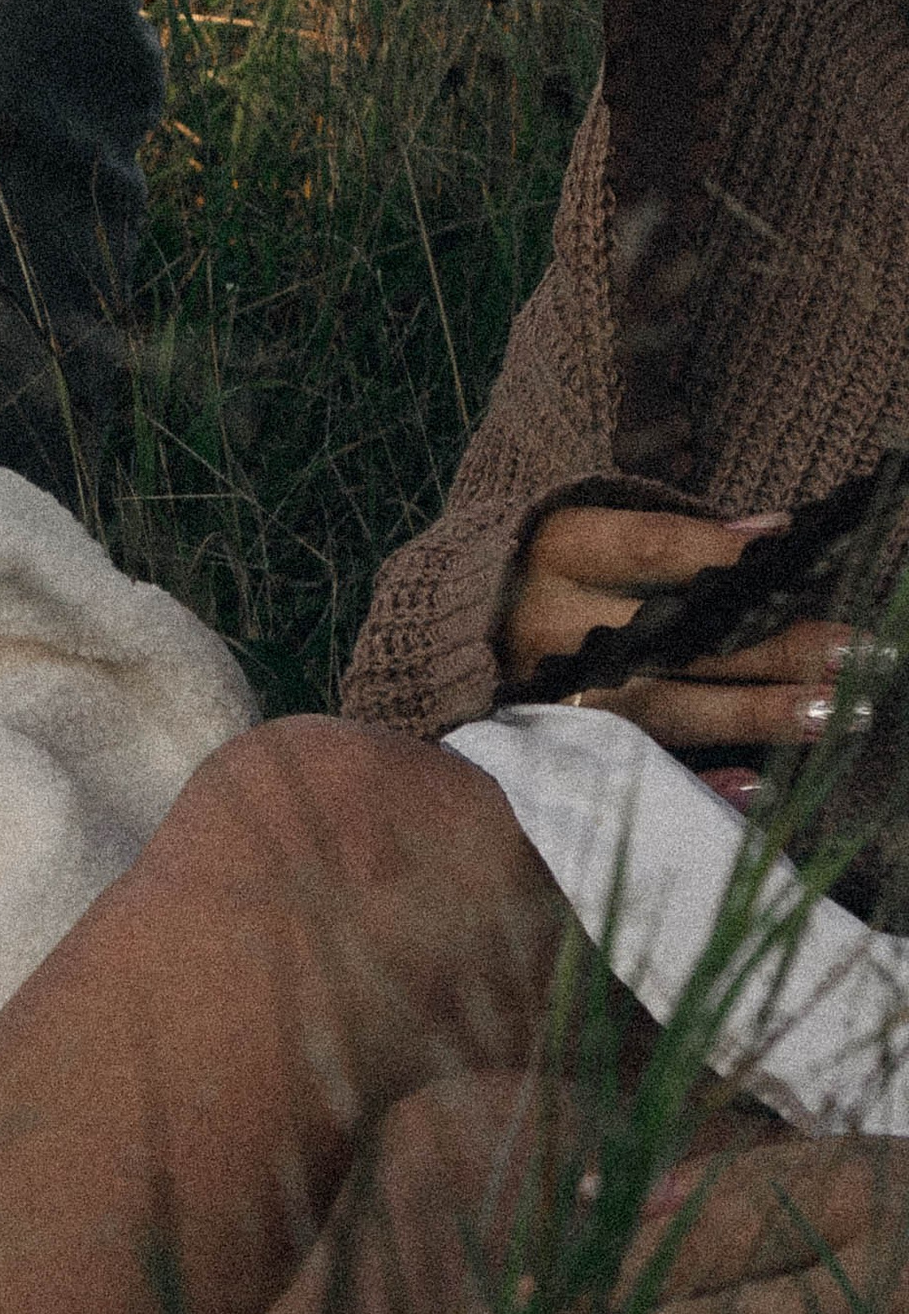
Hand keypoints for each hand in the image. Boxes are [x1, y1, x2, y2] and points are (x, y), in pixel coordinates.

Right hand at [501, 503, 858, 777]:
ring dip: (756, 713)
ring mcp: (544, 692)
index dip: (731, 553)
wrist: (453, 626)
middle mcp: (545, 622)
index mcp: (556, 548)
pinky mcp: (549, 747)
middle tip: (861, 652)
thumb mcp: (595, 528)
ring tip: (839, 715)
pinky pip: (631, 770)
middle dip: (776, 645)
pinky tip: (761, 785)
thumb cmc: (553, 569)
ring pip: (662, 706)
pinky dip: (696, 780)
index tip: (804, 554)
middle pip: (673, 634)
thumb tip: (775, 534)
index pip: (656, 546)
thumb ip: (677, 534)